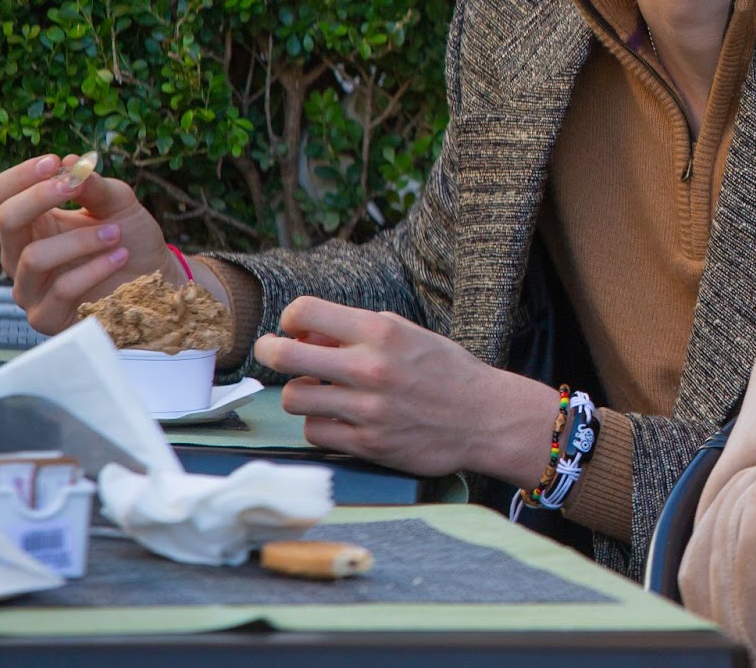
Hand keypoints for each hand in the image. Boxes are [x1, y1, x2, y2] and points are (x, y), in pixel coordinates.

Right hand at [0, 154, 178, 333]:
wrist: (157, 281)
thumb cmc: (131, 239)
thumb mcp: (118, 204)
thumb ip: (94, 186)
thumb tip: (70, 164)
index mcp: (32, 223)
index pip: (2, 194)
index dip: (22, 175)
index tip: (54, 162)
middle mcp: (20, 254)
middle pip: (6, 220)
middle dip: (39, 198)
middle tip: (74, 186)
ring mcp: (29, 288)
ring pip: (35, 257)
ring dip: (81, 240)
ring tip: (116, 234)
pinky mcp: (46, 318)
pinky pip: (61, 290)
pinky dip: (94, 269)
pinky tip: (119, 257)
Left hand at [253, 296, 561, 482]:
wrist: (486, 418)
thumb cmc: (447, 372)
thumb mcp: (409, 334)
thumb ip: (361, 330)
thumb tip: (309, 335)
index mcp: (381, 331)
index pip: (305, 311)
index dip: (291, 318)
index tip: (295, 327)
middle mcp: (370, 367)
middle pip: (285, 356)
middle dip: (269, 351)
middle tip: (271, 352)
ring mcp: (367, 408)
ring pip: (294, 398)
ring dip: (300, 392)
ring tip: (317, 392)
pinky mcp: (367, 444)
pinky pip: (315, 431)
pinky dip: (320, 423)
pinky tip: (337, 418)